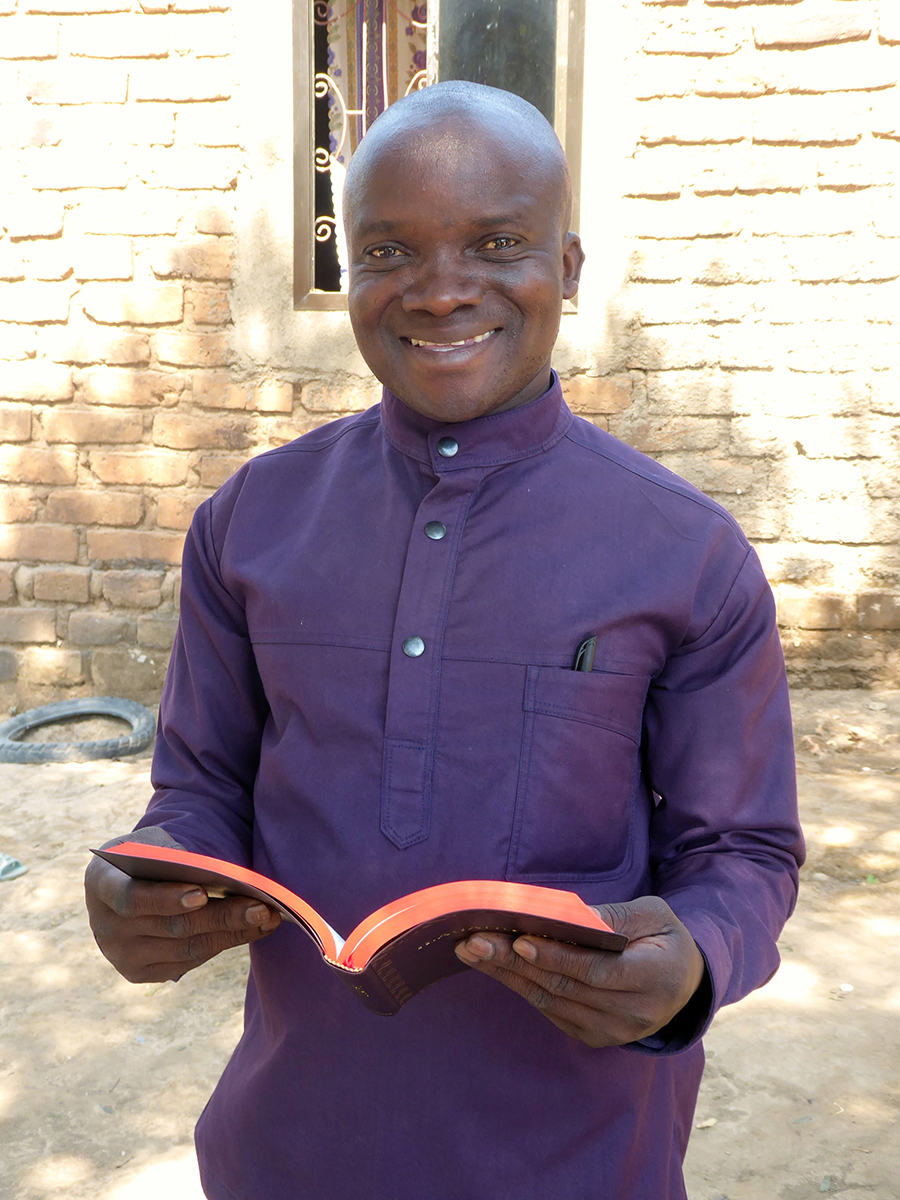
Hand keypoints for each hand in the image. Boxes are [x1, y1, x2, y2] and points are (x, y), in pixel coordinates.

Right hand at [85, 854, 280, 983]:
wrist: (129, 882)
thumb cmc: (149, 856)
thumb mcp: (153, 845)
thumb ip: (175, 857)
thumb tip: (221, 874)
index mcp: (100, 883)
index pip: (131, 897)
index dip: (166, 898)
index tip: (201, 893)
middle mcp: (104, 926)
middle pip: (171, 926)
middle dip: (221, 916)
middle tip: (261, 906)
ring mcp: (121, 955)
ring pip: (187, 947)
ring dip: (232, 932)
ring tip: (268, 917)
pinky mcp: (140, 972)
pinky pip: (189, 960)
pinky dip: (225, 943)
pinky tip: (253, 929)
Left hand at [454, 895, 705, 1047]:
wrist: (682, 985)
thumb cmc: (663, 938)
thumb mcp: (653, 915)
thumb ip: (615, 918)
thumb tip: (567, 917)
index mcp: (655, 978)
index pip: (596, 971)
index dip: (557, 957)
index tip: (520, 940)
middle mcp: (633, 1014)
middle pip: (564, 987)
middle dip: (514, 962)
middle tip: (474, 942)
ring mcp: (612, 1031)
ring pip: (550, 1001)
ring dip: (506, 975)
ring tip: (471, 950)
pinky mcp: (593, 1037)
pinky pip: (550, 1010)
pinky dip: (520, 986)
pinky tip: (494, 965)